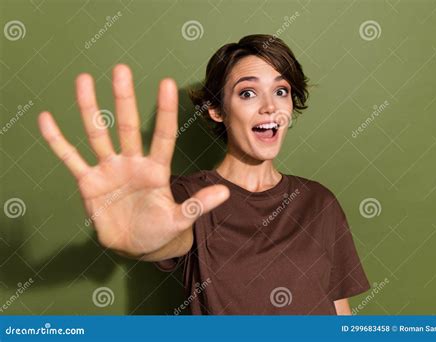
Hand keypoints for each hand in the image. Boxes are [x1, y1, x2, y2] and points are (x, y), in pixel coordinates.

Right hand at [37, 64, 229, 255]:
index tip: (167, 84)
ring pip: (98, 135)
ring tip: (82, 80)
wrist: (138, 245)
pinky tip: (47, 120)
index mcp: (156, 170)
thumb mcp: (180, 219)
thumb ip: (198, 204)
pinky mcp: (89, 183)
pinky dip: (58, 141)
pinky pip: (71, 158)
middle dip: (124, 99)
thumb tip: (226, 192)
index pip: (162, 135)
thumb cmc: (162, 230)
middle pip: (127, 126)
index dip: (164, 111)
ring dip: (89, 109)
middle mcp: (132, 163)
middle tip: (121, 69)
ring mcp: (109, 170)